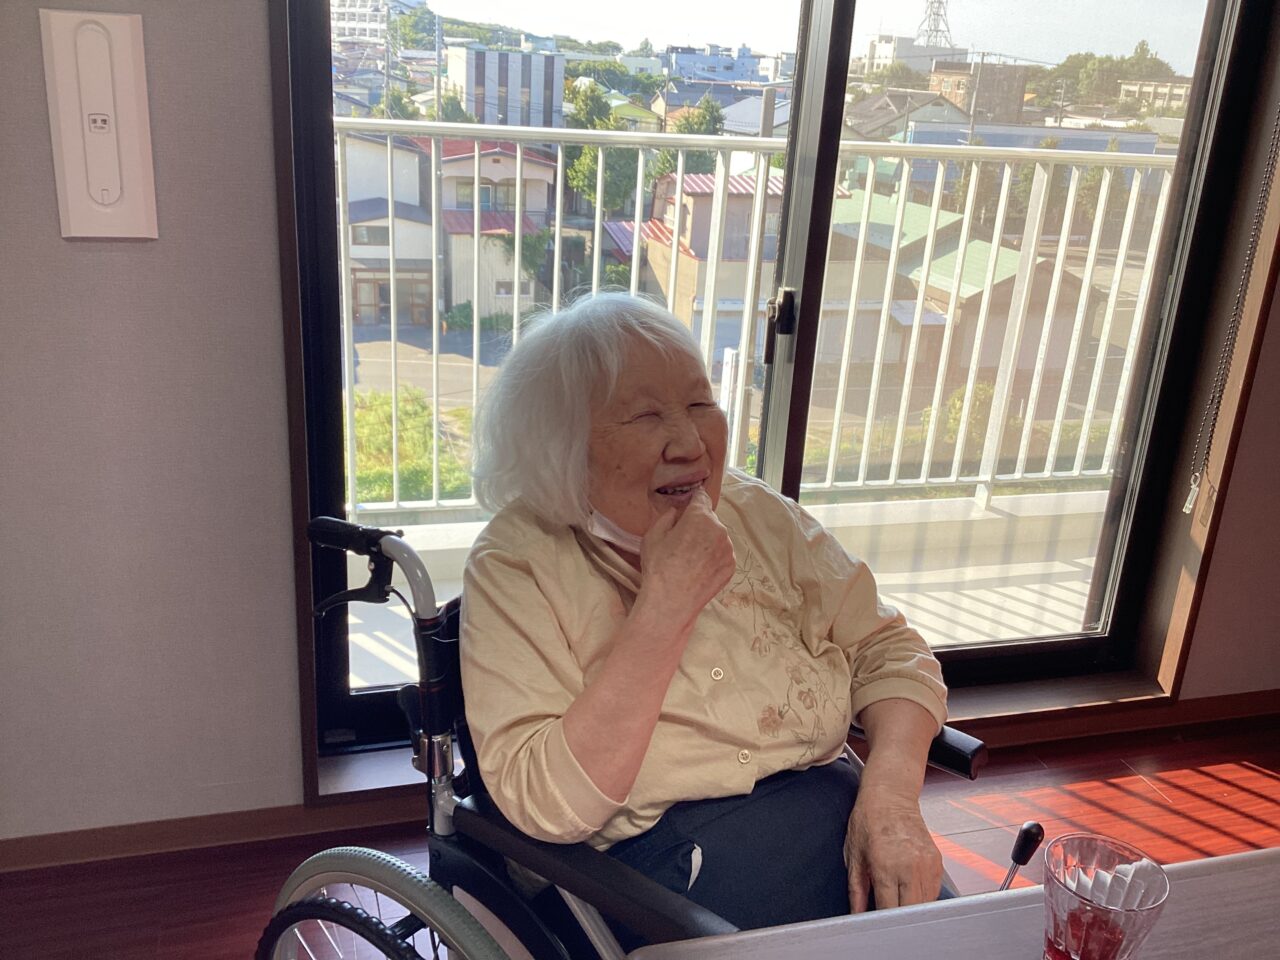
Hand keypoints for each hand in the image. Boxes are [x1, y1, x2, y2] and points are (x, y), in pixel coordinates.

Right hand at [638, 489, 735, 628]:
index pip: (701, 497)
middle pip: (710, 519)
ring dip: (707, 541)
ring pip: (718, 537)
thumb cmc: (659, 567)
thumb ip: (668, 516)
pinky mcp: (731, 566)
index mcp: (700, 517)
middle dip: (699, 524)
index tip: (689, 505)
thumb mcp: (653, 534)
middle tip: (682, 540)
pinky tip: (699, 568)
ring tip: (690, 558)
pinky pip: (722, 554)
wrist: (671, 602)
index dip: (694, 500)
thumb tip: (677, 512)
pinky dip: (713, 557)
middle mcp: (720, 530)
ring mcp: (728, 549)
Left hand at [845, 785, 942, 912]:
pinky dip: (922, 898)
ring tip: (898, 901)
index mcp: (886, 867)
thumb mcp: (854, 856)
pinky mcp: (937, 863)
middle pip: (911, 913)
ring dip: (912, 909)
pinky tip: (909, 890)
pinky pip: (933, 893)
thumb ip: (856, 891)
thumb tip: (856, 915)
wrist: (890, 796)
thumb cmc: (869, 821)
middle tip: (887, 917)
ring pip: (925, 906)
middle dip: (900, 920)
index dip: (883, 923)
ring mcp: (927, 865)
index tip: (876, 925)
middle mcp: (910, 867)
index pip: (890, 911)